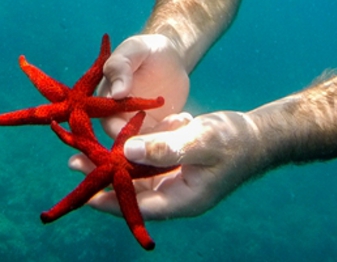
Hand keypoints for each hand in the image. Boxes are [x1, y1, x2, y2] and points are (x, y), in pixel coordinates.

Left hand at [69, 110, 269, 218]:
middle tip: (73, 161)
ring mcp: (178, 181)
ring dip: (117, 159)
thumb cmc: (236, 140)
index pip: (139, 207)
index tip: (84, 192)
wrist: (262, 135)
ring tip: (87, 147)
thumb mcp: (200, 140)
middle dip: (105, 175)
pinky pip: (151, 160)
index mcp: (183, 199)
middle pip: (133, 191)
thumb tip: (127, 150)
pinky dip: (139, 147)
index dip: (110, 201)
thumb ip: (165, 147)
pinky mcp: (179, 165)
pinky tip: (131, 128)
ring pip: (138, 174)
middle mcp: (177, 194)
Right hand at [98, 34, 189, 135]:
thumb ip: (120, 67)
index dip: (122, 127)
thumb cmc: (147, 49)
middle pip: (127, 140)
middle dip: (148, 139)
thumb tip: (116, 93)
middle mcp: (116, 117)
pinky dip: (173, 134)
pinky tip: (184, 119)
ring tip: (180, 119)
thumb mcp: (133, 50)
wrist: (170, 57)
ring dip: (163, 137)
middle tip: (169, 123)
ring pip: (146, 144)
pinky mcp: (154, 130)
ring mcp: (136, 126)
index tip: (142, 119)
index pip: (107, 122)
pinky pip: (161, 140)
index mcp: (105, 100)